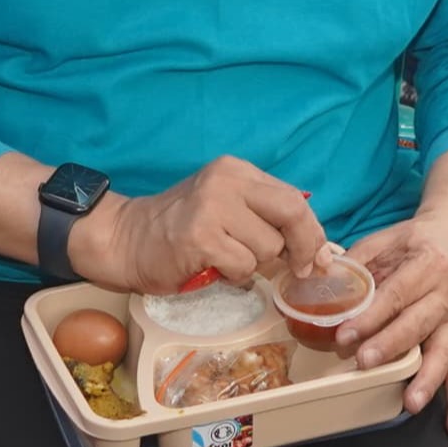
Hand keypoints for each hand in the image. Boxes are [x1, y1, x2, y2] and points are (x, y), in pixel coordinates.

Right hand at [70, 155, 328, 296]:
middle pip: (291, 213)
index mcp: (238, 171)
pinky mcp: (200, 237)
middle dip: (303, 248)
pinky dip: (234, 275)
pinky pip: (243, 266)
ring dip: (255, 265)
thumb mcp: (227, 208)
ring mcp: (212, 207)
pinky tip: (215, 267)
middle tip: (297, 269)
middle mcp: (227, 181)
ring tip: (228, 259)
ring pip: (268, 247)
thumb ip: (267, 219)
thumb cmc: (182, 230)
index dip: (313, 232)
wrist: (127, 239)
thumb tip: (320, 250)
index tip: (319, 257)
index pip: (294, 198)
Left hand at [337, 211, 447, 432]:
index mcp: (428, 265)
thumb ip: (357, 261)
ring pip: (444, 353)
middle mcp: (446, 295)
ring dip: (427, 379)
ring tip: (411, 403)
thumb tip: (320, 281)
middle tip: (365, 363)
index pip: (397, 294)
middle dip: (391, 346)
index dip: (371, 316)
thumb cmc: (416, 242)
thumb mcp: (386, 238)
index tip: (344, 334)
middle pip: (418, 325)